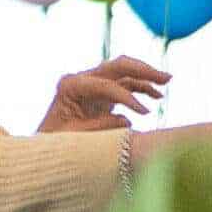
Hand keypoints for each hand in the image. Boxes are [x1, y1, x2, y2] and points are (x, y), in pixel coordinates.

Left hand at [40, 54, 171, 133]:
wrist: (44, 145)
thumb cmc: (53, 143)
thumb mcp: (73, 138)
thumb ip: (98, 128)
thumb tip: (127, 120)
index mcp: (69, 85)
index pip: (104, 84)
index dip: (127, 97)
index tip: (144, 113)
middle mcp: (80, 79)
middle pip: (117, 66)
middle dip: (143, 69)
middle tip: (167, 78)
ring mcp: (91, 84)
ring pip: (124, 72)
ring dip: (147, 75)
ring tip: (168, 81)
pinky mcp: (100, 93)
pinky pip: (125, 84)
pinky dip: (142, 88)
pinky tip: (157, 96)